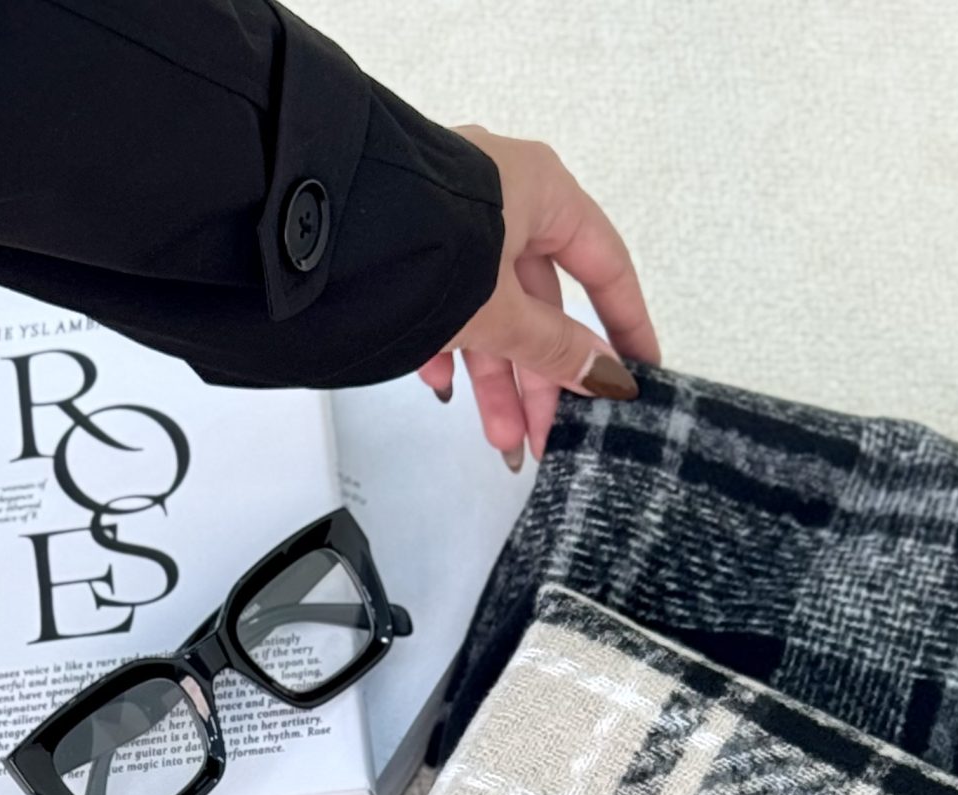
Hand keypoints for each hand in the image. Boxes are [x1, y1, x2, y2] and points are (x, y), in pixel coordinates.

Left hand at [416, 130, 658, 467]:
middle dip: (543, 378)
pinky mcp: (411, 242)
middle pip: (544, 301)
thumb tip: (608, 378)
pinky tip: (443, 388)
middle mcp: (502, 197)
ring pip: (494, 310)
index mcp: (541, 191)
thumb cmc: (421, 246)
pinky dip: (450, 350)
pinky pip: (446, 302)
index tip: (641, 372)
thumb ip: (557, 349)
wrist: (316, 227)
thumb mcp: (502, 312)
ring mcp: (452, 218)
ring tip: (503, 440)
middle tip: (550, 435)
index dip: (628, 324)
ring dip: (499, 380)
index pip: (605, 264)